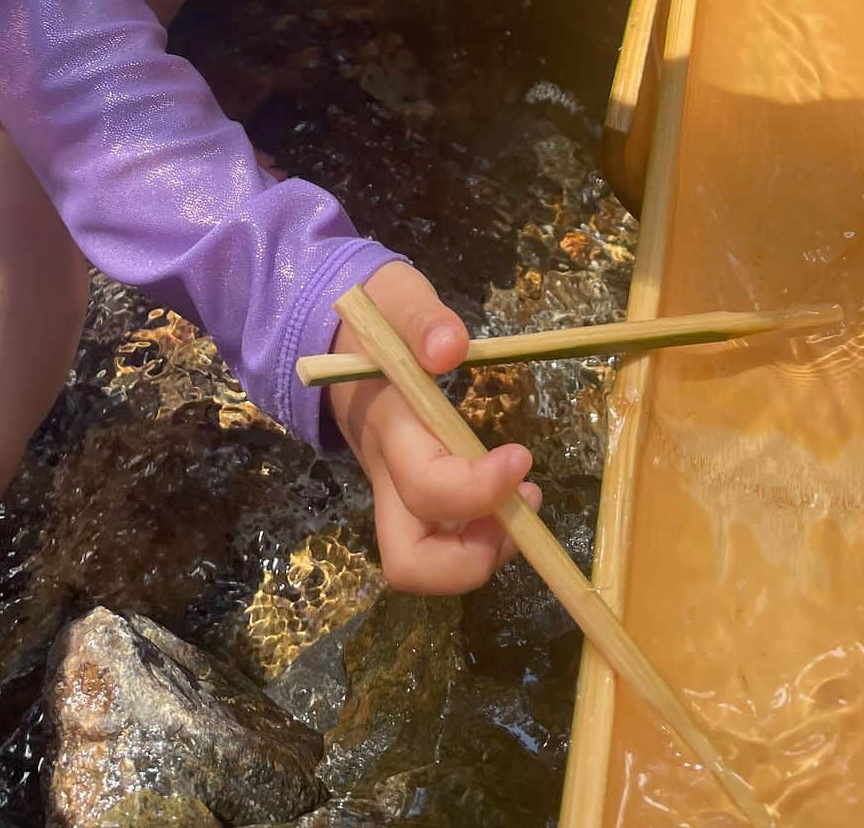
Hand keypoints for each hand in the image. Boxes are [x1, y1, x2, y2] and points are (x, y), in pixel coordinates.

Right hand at [327, 261, 539, 593]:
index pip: (426, 486)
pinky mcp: (410, 496)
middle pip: (410, 562)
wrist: (339, 337)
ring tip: (524, 500)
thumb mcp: (399, 298)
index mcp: (389, 426)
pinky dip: (481, 537)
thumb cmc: (378, 318)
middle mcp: (387, 474)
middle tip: (521, 508)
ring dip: (484, 553)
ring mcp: (396, 492)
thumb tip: (449, 347)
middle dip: (474, 557)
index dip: (478, 490)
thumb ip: (423, 318)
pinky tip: (508, 494)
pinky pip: (440, 543)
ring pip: (424, 565)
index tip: (522, 458)